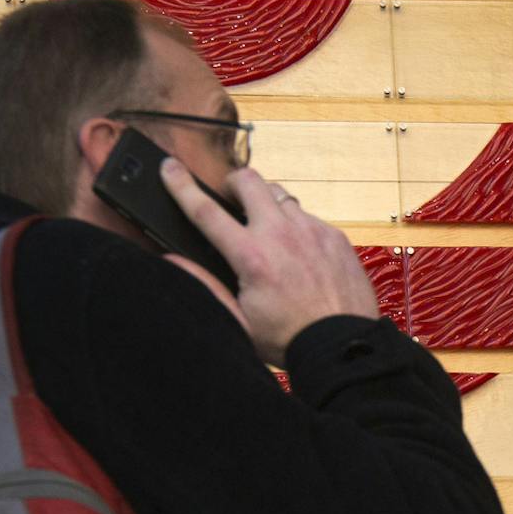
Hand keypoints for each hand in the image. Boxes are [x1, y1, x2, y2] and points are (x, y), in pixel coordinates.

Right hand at [159, 158, 380, 365]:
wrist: (342, 345)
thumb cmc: (291, 338)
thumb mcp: (238, 320)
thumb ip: (205, 285)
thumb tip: (174, 261)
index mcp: (252, 257)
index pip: (206, 211)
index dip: (182, 186)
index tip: (170, 168)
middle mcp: (282, 235)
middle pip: (248, 181)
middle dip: (232, 183)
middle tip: (229, 198)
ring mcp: (311, 231)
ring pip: (280, 194)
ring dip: (266, 203)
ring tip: (265, 228)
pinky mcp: (334, 235)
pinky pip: (307, 215)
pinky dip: (295, 225)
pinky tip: (296, 250)